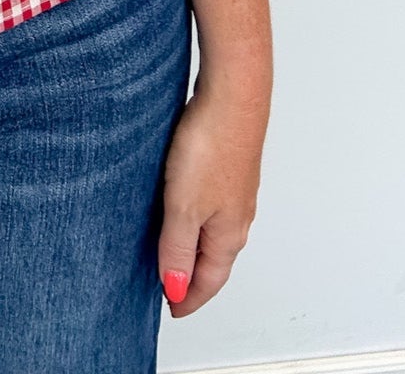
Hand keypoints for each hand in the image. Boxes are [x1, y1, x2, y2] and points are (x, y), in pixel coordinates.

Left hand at [157, 74, 268, 317]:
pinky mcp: (227, 166)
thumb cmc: (212, 146)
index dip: (187, 298)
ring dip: (191, 245)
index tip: (170, 310)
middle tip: (167, 287)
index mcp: (228, 235)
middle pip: (213, 260)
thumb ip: (177, 248)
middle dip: (191, 277)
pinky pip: (209, 204)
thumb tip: (175, 288)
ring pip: (212, 231)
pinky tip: (179, 205)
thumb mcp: (184, 206)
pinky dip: (194, 216)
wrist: (233, 94)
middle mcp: (236, 217)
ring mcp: (234, 191)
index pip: (209, 281)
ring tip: (168, 251)